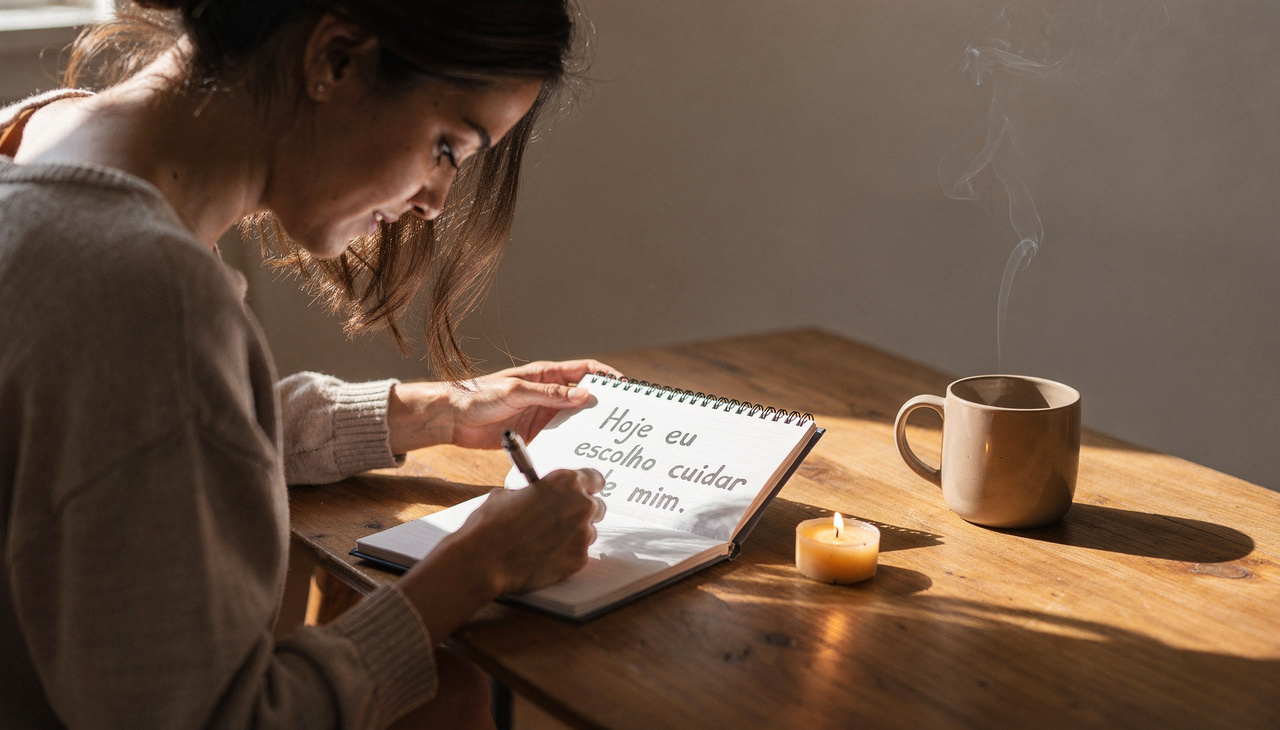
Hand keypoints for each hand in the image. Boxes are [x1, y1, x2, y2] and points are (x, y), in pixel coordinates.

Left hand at [388, 359, 622, 453]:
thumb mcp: (517, 391)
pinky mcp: (534, 435)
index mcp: (545, 374)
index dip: (606, 376)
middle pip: (583, 397)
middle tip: (623, 418)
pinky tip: (581, 453)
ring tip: (607, 439)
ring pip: (573, 420)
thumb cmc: (478, 396)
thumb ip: (550, 395)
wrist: (451, 419)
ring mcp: (541, 415)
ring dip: (587, 428)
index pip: (583, 371)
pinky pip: (558, 438)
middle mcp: (547, 394)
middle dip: (603, 405)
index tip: (625, 387)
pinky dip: (569, 444)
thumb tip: (585, 395)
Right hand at [396, 468, 605, 638]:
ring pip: (588, 533)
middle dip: (581, 513)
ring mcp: (583, 534)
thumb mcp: (509, 494)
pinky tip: (544, 556)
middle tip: (560, 520)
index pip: (594, 478)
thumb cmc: (491, 525)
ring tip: (545, 542)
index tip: (582, 492)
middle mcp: (581, 505)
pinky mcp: (579, 559)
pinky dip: (566, 555)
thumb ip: (533, 493)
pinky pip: (579, 554)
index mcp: (566, 482)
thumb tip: (535, 497)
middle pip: (596, 507)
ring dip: (573, 535)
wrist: (484, 559)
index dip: (586, 487)